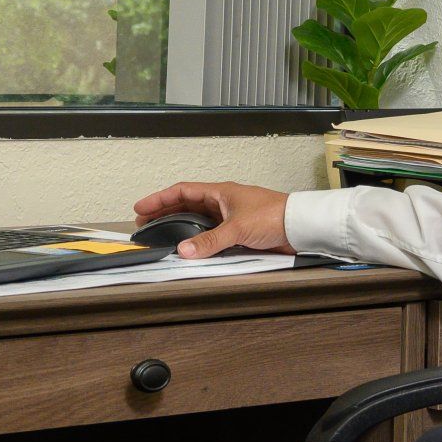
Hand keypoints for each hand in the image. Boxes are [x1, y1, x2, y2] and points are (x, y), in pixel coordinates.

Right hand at [132, 181, 295, 258]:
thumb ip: (210, 241)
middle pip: (186, 205)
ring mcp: (230, 218)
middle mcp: (223, 203)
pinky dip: (198, 239)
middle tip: (145, 224)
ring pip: (198, 220)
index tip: (141, 207)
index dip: (159, 198)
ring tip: (162, 235)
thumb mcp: (237, 228)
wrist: (300, 227)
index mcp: (220, 192)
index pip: (182, 191)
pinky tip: (190, 247)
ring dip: (180, 226)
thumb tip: (183, 250)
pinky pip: (211, 234)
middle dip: (164, 213)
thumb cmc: (275, 216)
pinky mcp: (239, 232)